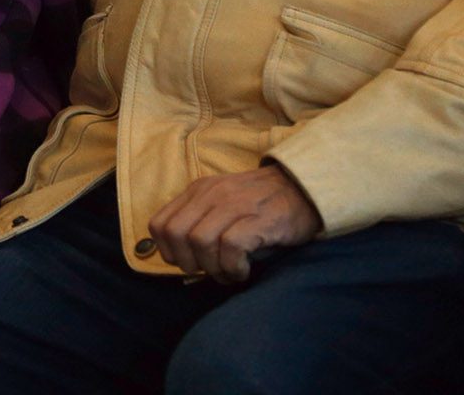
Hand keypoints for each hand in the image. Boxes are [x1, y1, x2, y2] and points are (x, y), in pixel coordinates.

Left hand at [148, 165, 322, 283]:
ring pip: (200, 241)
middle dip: (187, 262)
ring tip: (229, 273)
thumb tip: (183, 261)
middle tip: (208, 271)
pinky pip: (230, 248)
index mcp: (198, 191)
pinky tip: (243, 270)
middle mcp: (211, 194)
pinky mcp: (258, 220)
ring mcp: (234, 205)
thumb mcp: (222, 204)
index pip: (159, 223)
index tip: (186, 262)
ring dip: (212, 268)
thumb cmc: (261, 205)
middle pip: (175, 234)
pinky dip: (233, 267)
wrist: (304, 189)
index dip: (166, 250)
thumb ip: (201, 222)